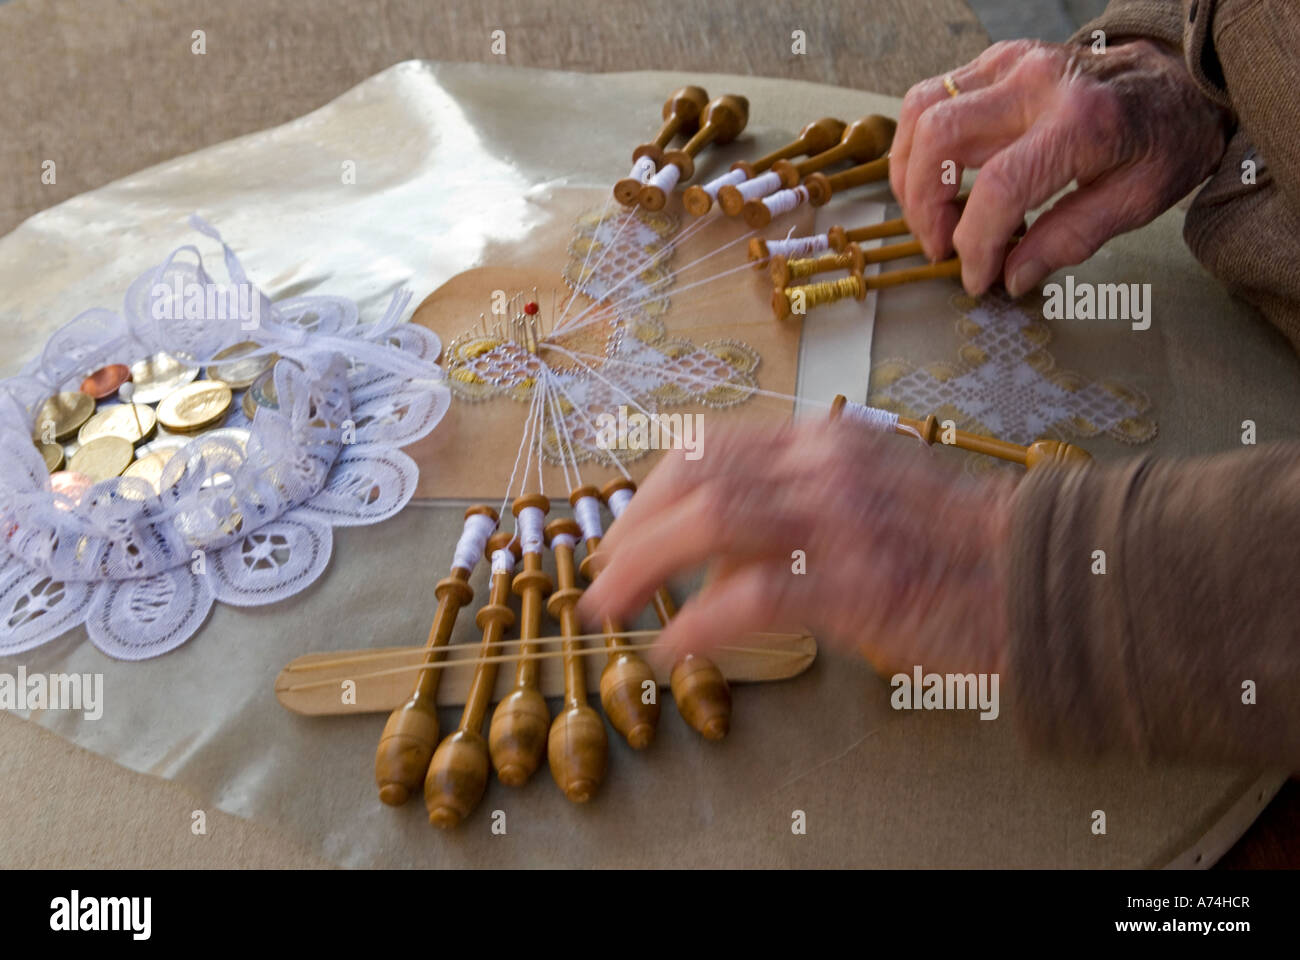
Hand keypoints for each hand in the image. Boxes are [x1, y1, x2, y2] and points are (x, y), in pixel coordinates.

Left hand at [578, 419, 1015, 677]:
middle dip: (631, 530)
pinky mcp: (860, 583)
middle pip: (697, 479)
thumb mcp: (865, 492)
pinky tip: (673, 647)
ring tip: (610, 608)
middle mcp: (826, 464)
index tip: (621, 527)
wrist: (1042, 572)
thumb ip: (788, 505)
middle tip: (600, 575)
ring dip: (644, 568)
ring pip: (711, 521)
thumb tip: (707, 555)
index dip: (650, 489)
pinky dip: (697, 624)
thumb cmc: (952, 542)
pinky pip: (752, 597)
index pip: (710, 446)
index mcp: (825, 439)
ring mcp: (843, 519)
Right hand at [889, 38, 1233, 296]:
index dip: (975, 245)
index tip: (976, 277)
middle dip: (924, 206)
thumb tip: (1011, 276)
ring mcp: (1012, 63)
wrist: (1180, 79)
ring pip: (923, 111)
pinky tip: (937, 179)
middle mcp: (1038, 82)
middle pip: (941, 138)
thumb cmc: (1165, 139)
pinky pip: (932, 97)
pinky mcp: (997, 60)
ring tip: (931, 216)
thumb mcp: (1137, 200)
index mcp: (1083, 121)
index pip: (999, 188)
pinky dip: (921, 144)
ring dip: (910, 173)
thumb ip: (1070, 239)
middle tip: (940, 247)